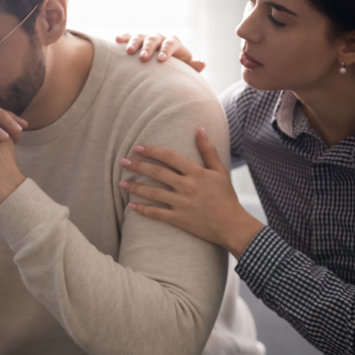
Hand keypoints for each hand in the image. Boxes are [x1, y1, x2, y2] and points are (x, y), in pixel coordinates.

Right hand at [115, 33, 205, 72]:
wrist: (163, 69)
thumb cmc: (175, 72)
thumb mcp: (184, 70)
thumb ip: (192, 66)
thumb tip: (202, 64)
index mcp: (173, 44)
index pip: (172, 43)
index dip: (167, 50)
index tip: (161, 60)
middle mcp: (160, 39)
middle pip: (155, 38)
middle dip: (149, 47)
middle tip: (143, 58)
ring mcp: (147, 39)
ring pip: (141, 36)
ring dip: (135, 42)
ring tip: (129, 52)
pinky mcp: (135, 41)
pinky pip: (129, 36)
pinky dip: (124, 37)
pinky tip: (117, 40)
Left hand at [118, 129, 262, 258]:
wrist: (232, 225)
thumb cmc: (226, 197)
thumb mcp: (220, 171)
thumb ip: (208, 150)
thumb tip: (200, 129)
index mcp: (196, 173)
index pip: (170, 157)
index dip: (152, 151)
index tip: (137, 148)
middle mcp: (188, 187)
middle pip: (158, 173)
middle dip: (138, 166)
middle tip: (122, 161)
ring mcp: (183, 204)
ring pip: (154, 193)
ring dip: (136, 187)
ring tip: (121, 182)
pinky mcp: (180, 219)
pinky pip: (158, 214)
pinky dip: (143, 210)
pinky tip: (130, 206)